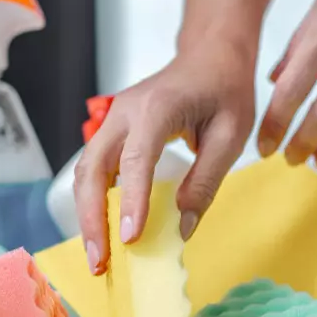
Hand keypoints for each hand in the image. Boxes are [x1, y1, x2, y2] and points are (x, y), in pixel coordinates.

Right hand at [74, 40, 255, 274]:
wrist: (211, 54)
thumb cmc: (225, 89)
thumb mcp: (231, 135)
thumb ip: (206, 181)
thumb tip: (181, 229)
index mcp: (157, 108)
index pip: (137, 159)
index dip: (130, 201)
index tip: (129, 239)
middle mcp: (124, 112)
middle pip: (92, 169)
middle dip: (92, 219)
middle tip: (100, 262)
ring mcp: (113, 119)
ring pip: (86, 171)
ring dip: (87, 215)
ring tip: (98, 257)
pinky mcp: (113, 130)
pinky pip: (94, 169)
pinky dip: (93, 201)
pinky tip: (103, 231)